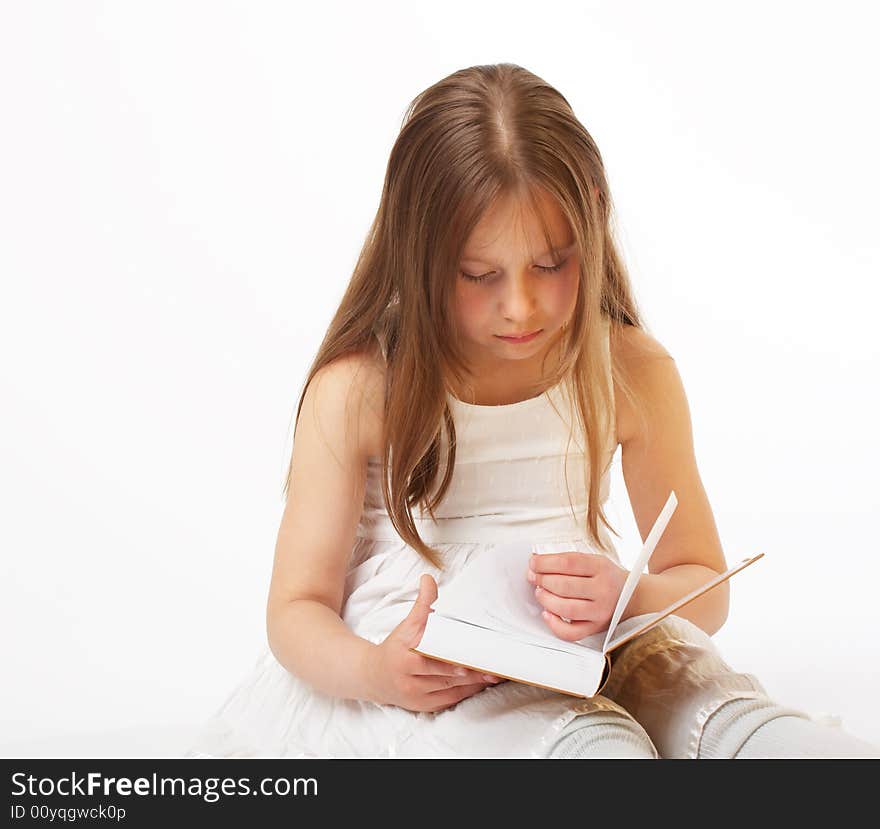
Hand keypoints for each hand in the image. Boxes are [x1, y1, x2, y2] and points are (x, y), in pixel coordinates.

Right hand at [367, 574, 505, 712]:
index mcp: (405, 656)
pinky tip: (480, 683)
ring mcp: (417, 695)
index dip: (450, 660)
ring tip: (493, 674)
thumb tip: (429, 579)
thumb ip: (422, 604)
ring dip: (473, 683)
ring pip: (450, 689)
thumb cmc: (395, 647)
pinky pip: (449, 700)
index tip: (469, 657)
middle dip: (469, 671)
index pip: (431, 657)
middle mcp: (409, 678)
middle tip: (490, 665)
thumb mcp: (406, 625)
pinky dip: (466, 692)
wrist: (374, 677)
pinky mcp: (424, 707)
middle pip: (444, 675)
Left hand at [527, 552, 628, 641]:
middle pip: (564, 585)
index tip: (533, 563)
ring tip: (540, 592)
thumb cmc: (607, 578)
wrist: (632, 597)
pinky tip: (547, 614)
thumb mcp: (595, 561)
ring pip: (566, 608)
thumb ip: (569, 561)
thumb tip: (538, 562)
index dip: (545, 562)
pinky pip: (571, 632)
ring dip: (545, 599)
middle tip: (533, 577)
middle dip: (542, 580)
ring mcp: (600, 611)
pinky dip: (555, 624)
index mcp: (601, 568)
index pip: (568, 563)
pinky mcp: (596, 628)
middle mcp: (603, 590)